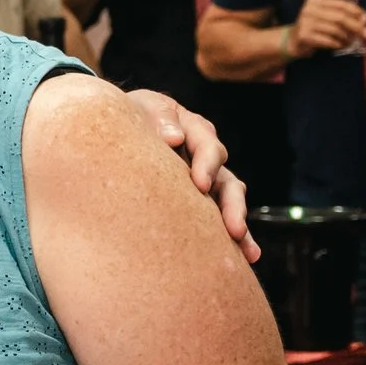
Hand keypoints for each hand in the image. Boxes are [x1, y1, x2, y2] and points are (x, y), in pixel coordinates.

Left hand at [124, 89, 254, 261]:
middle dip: (232, 206)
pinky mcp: (201, 198)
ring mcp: (208, 179)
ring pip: (230, 203)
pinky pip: (219, 217)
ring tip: (247, 253)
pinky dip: (233, 236)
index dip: (207, 165)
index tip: (200, 185)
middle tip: (233, 229)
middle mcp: (208, 156)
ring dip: (239, 226)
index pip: (207, 147)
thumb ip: (160, 118)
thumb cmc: (133, 115)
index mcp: (195, 130)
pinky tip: (246, 257)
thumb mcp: (144, 107)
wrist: (119, 126)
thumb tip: (174, 138)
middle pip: (227, 181)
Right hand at [290, 0, 365, 56]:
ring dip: (347, 37)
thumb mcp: (326, 16)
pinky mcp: (304, 36)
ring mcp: (305, 22)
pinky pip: (328, 40)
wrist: (293, 40)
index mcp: (315, 0)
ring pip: (335, 30)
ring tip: (351, 42)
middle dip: (356, 26)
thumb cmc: (315, 27)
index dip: (356, 11)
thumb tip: (364, 21)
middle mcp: (308, 9)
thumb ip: (342, 15)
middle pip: (339, 17)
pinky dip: (337, 44)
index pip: (340, 4)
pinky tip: (340, 45)